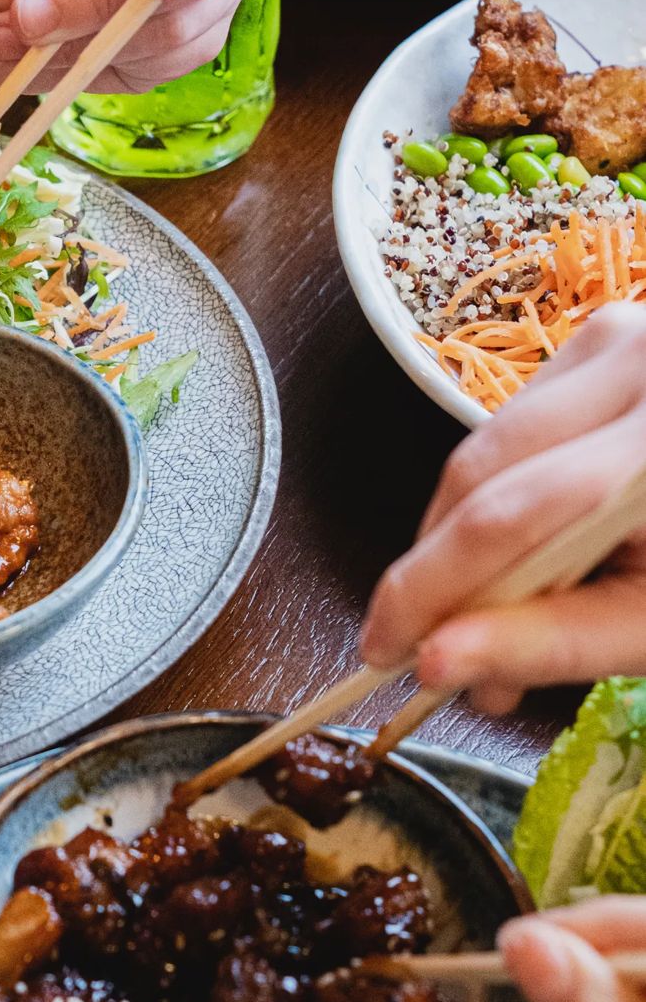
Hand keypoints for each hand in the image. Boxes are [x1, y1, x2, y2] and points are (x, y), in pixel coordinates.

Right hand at [361, 304, 645, 712]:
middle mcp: (634, 362)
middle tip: (424, 651)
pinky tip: (533, 553)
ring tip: (490, 621)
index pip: (506, 516)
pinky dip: (504, 495)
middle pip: (480, 473)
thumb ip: (555, 640)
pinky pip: (516, 425)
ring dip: (467, 540)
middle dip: (436, 571)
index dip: (426, 591)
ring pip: (486, 446)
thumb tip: (435, 665)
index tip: (380, 655)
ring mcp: (616, 335)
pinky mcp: (603, 336)